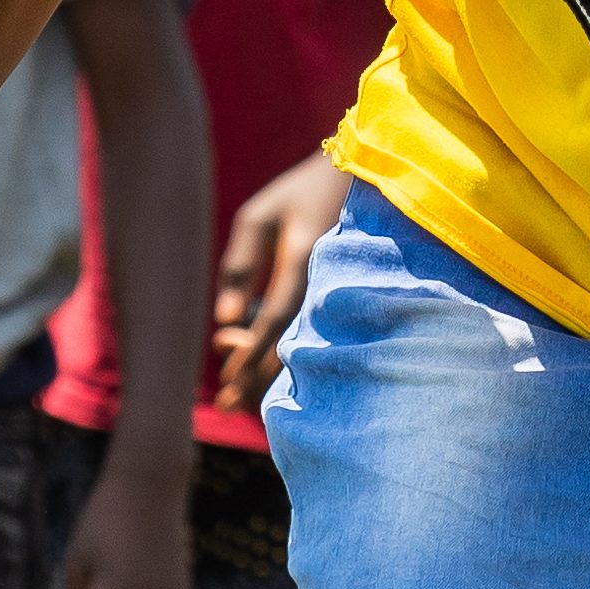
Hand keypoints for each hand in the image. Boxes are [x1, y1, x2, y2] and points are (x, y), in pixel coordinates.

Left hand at [211, 151, 348, 412]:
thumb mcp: (261, 217)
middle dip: (258, 378)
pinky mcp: (346, 301)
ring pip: (308, 347)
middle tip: (224, 406)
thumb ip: (241, 265)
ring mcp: (343, 294)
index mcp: (305, 257)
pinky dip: (291, 359)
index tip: (227, 379)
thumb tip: (225, 320)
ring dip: (273, 376)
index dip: (251, 351)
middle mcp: (329, 283)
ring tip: (239, 402)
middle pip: (293, 344)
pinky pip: (318, 338)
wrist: (365, 182)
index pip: (276, 316)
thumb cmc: (301, 193)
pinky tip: (268, 377)